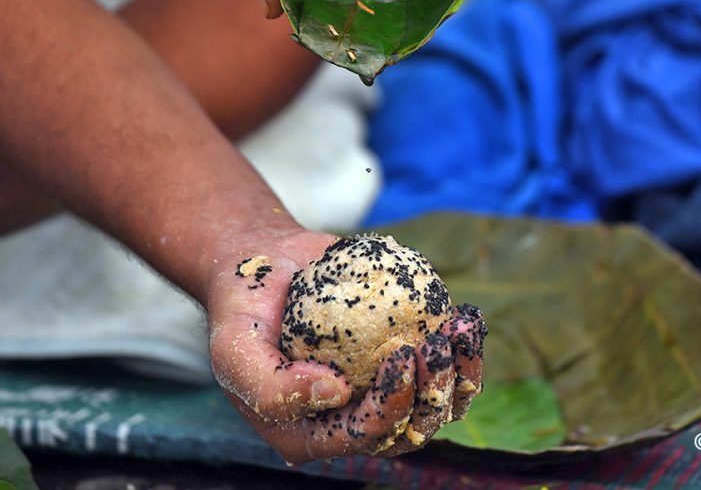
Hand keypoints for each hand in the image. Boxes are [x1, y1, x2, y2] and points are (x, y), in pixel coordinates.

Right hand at [205, 227, 485, 462]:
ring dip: (460, 373)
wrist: (263, 266)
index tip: (401, 354)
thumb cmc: (243, 310)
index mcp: (310, 434)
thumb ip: (271, 386)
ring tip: (461, 328)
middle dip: (433, 392)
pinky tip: (466, 318)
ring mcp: (382, 392)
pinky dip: (464, 349)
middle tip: (434, 343)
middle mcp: (351, 421)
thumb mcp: (234, 348)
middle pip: (410, 427)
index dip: (391, 405)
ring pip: (437, 404)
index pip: (364, 435)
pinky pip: (446, 369)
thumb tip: (336, 395)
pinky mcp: (404, 361)